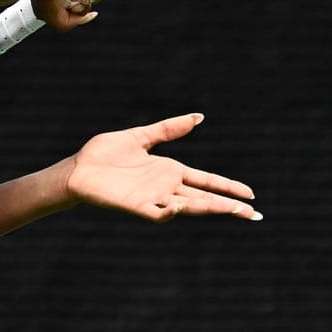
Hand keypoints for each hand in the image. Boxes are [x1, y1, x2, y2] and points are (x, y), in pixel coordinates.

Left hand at [63, 114, 261, 222]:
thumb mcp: (142, 136)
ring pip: (188, 207)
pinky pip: (157, 214)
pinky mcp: (136, 206)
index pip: (206, 181)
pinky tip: (178, 206)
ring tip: (233, 211)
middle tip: (254, 213)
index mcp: (169, 171)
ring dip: (210, 209)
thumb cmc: (105, 154)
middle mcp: (166, 187)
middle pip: (205, 198)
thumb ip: (168, 129)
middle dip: (229, 206)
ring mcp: (152, 198)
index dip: (227, 187)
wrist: (77, 169)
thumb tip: (199, 117)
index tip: (250, 194)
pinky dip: (168, 212)